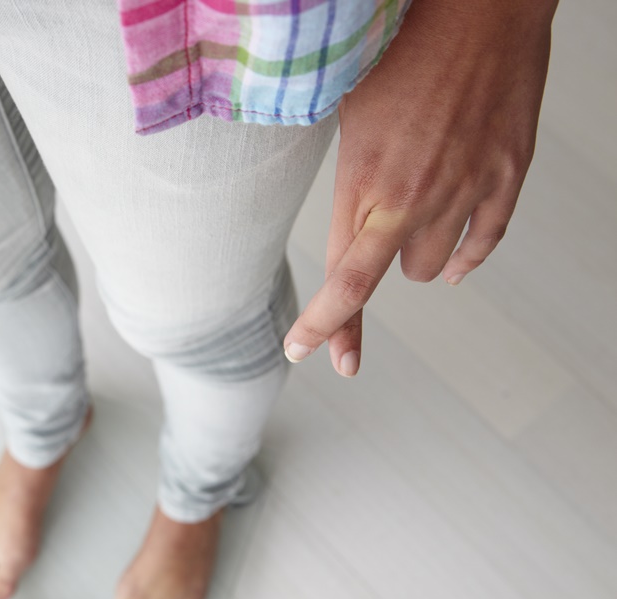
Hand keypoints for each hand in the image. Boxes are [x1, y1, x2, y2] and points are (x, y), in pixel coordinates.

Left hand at [282, 0, 557, 376]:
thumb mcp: (345, 107)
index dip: (322, 327)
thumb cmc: (403, 41)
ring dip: (412, 262)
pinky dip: (465, 258)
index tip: (301, 352)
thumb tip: (338, 220)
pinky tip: (452, 262)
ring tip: (398, 239)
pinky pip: (486, 242)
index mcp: (367, 182)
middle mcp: (418, 198)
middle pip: (385, 284)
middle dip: (357, 311)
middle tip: (345, 341)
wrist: (481, 1)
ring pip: (433, 268)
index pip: (343, 280)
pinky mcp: (507, 174)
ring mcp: (468, 189)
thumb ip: (346, 178)